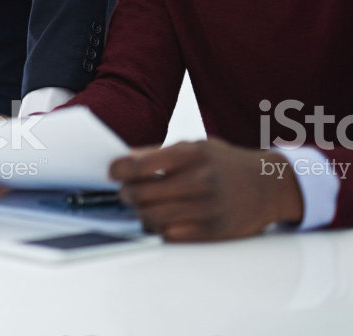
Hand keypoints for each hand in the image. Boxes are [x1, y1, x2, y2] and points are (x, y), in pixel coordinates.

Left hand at [110, 139, 304, 241]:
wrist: (271, 185)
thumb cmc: (225, 163)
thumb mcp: (195, 146)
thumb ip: (158, 153)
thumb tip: (122, 160)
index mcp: (192, 154)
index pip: (140, 165)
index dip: (118, 170)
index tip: (113, 172)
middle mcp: (200, 181)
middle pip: (141, 195)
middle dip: (126, 194)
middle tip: (126, 192)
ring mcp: (208, 208)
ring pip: (152, 218)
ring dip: (140, 214)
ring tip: (143, 207)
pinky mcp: (214, 231)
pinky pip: (171, 236)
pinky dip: (159, 229)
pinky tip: (162, 220)